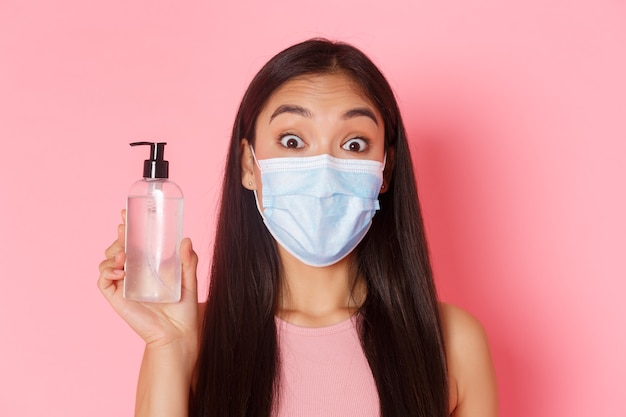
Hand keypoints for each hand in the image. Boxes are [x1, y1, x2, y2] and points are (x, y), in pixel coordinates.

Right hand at [98, 210, 199, 350]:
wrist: (178, 334)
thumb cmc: (184, 309)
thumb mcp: (190, 280)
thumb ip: (189, 262)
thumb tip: (186, 240)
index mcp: (149, 265)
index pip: (135, 242)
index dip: (128, 227)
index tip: (126, 213)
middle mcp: (134, 272)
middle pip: (118, 247)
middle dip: (118, 236)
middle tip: (123, 229)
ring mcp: (124, 284)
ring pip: (107, 260)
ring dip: (113, 252)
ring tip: (125, 253)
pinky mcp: (117, 297)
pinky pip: (103, 280)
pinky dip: (107, 271)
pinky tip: (120, 271)